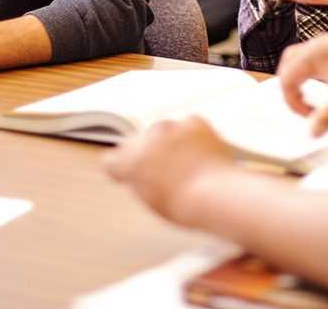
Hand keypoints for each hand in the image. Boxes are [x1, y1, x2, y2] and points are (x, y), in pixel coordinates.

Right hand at [103, 116, 232, 224]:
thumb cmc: (186, 205)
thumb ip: (139, 182)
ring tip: (187, 163)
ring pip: (162, 131)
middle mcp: (144, 140)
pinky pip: (187, 124)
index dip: (122, 169)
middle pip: (136, 143)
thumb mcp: (151, 201)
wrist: (216, 194)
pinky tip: (200, 152)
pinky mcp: (191, 121)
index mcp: (129, 163)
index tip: (130, 174)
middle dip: (146, 153)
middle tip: (164, 170)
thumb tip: (142, 173)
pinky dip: (192, 135)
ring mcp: (169, 127)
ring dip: (170, 142)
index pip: (111, 160)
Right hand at [278, 34, 327, 136]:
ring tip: (311, 101)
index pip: (287, 77)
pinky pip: (314, 60)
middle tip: (302, 107)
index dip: (292, 101)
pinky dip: (311, 75)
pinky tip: (324, 91)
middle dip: (290, 87)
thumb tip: (310, 133)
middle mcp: (319, 45)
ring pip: (300, 60)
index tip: (308, 116)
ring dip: (300, 80)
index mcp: (316, 54)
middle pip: (288, 63)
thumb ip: (325, 119)